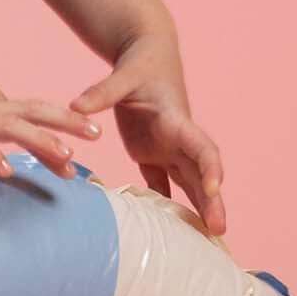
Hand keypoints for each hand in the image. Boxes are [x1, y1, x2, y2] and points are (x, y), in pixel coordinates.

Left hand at [70, 31, 226, 236]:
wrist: (146, 56)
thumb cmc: (139, 64)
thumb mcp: (123, 74)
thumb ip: (102, 92)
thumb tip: (76, 106)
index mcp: (177, 119)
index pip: (201, 146)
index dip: (210, 168)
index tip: (213, 189)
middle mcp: (179, 138)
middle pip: (201, 173)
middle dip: (212, 201)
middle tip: (219, 230)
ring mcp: (169, 148)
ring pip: (188, 183)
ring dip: (197, 209)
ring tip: (206, 239)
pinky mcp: (154, 154)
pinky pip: (164, 184)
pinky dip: (167, 206)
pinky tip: (169, 233)